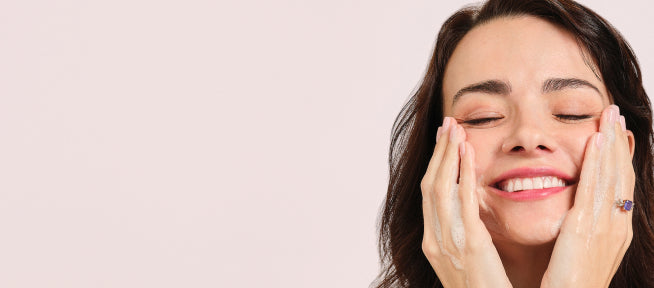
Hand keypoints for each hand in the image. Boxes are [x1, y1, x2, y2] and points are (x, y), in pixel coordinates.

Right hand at [421, 117, 512, 287]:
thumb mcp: (466, 264)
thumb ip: (463, 238)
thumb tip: (470, 215)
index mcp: (433, 243)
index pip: (429, 195)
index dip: (436, 165)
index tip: (444, 142)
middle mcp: (435, 240)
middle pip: (430, 185)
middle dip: (438, 153)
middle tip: (448, 124)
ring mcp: (449, 243)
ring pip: (440, 188)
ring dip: (447, 155)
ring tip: (456, 129)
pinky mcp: (471, 245)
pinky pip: (463, 202)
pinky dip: (463, 174)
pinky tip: (468, 154)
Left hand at [541, 105, 634, 287]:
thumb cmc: (572, 281)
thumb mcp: (584, 249)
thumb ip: (585, 227)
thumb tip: (579, 211)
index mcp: (617, 229)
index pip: (621, 184)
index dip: (619, 156)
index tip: (616, 132)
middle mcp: (617, 223)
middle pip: (621, 173)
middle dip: (618, 141)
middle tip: (615, 113)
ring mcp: (606, 224)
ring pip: (611, 174)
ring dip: (610, 142)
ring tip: (608, 116)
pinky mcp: (586, 226)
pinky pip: (593, 187)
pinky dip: (596, 163)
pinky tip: (595, 141)